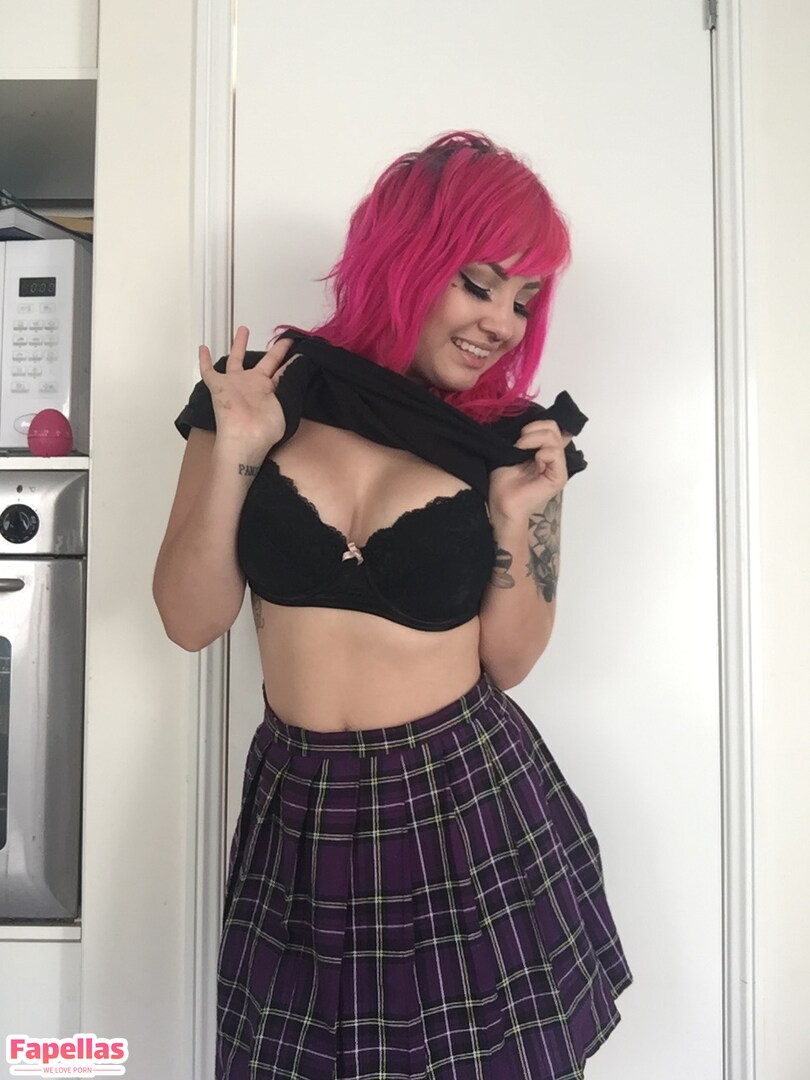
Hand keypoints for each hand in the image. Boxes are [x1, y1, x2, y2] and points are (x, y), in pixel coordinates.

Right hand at [198, 326, 297, 452]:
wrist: (245, 437)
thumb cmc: (265, 429)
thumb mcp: (285, 406)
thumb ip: (288, 388)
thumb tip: (296, 373)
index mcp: (269, 390)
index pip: (282, 372)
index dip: (291, 362)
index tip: (300, 352)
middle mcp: (254, 385)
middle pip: (266, 362)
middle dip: (276, 350)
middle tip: (284, 339)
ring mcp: (236, 384)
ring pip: (236, 359)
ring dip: (239, 344)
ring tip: (243, 329)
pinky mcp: (219, 386)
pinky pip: (208, 371)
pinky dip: (204, 361)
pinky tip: (203, 348)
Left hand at [488, 419, 572, 521]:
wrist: (502, 505)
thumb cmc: (504, 483)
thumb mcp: (510, 453)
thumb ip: (523, 439)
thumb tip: (527, 423)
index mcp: (545, 451)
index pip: (554, 427)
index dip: (540, 423)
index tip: (523, 431)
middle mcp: (554, 457)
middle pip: (553, 427)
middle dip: (532, 429)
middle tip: (518, 443)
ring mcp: (558, 467)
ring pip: (554, 436)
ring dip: (532, 439)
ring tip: (520, 450)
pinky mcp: (558, 477)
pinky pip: (555, 453)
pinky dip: (541, 452)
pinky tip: (532, 461)